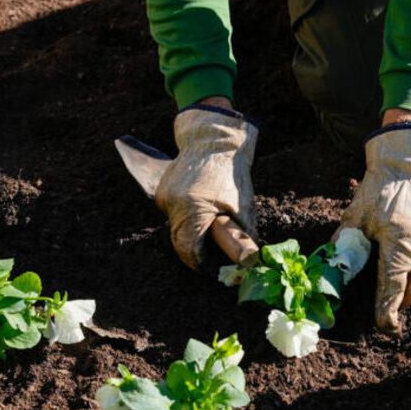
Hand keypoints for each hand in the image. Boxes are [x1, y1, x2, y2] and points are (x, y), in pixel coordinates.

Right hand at [155, 100, 257, 268]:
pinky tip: (201, 213)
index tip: (212, 268)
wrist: (214, 141)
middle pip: (179, 242)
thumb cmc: (231, 174)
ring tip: (208, 235)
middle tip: (211, 258)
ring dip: (190, 235)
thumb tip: (248, 260)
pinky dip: (185, 220)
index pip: (189, 250)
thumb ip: (243, 235)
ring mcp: (164, 197)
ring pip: (175, 229)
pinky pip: (172, 214)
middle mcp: (173, 205)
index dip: (200, 263)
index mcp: (193, 210)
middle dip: (194, 252)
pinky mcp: (162, 190)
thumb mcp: (243, 207)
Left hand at [336, 122, 410, 333]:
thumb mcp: (355, 218)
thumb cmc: (379, 192)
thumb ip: (343, 245)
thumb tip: (330, 269)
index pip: (393, 289)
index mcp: (397, 243)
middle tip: (390, 303)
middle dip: (403, 302)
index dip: (388, 313)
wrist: (408, 168)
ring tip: (405, 288)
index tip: (386, 326)